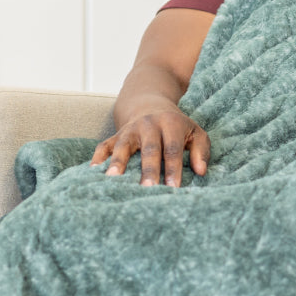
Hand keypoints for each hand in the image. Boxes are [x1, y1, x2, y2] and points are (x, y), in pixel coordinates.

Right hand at [90, 109, 209, 186]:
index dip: (173, 168)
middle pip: (149, 149)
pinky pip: (104, 145)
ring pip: (123, 146)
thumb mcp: (195, 133)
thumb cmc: (178, 128)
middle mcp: (148, 124)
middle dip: (148, 170)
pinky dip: (98, 157)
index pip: (172, 149)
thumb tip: (201, 171)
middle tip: (147, 189)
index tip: (173, 188)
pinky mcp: (115, 135)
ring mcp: (129, 129)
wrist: (151, 106)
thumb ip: (201, 151)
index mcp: (170, 124)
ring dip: (118, 162)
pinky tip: (94, 172)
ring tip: (113, 179)